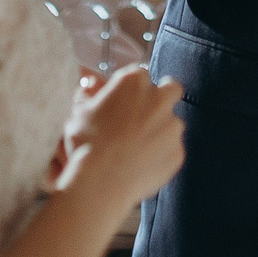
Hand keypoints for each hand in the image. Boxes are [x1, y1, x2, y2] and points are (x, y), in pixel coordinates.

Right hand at [61, 64, 184, 206]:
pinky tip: (142, 165)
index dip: (131, 88)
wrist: (101, 182)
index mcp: (134, 81)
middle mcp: (159, 99)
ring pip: (173, 123)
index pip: (139, 74)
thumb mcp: (79, 113)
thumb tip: (91, 85)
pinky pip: (172, 150)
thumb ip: (90, 95)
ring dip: (161, 130)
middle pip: (170, 89)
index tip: (124, 101)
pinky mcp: (178, 151)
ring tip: (138, 148)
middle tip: (148, 112)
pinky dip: (161, 155)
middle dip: (162, 97)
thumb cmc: (87, 144)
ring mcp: (172, 126)